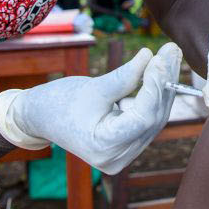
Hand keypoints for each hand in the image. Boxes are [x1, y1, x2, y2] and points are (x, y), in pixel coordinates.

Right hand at [0, 44, 179, 173]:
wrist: (38, 118)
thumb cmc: (58, 102)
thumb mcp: (93, 88)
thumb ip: (124, 76)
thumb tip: (151, 56)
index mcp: (104, 147)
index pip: (143, 117)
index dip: (155, 87)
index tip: (160, 58)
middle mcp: (118, 158)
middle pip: (153, 118)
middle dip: (163, 82)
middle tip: (170, 50)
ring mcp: (123, 155)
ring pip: (154, 118)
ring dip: (162, 86)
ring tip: (169, 55)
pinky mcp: (126, 146)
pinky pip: (146, 119)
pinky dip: (153, 95)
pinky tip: (159, 71)